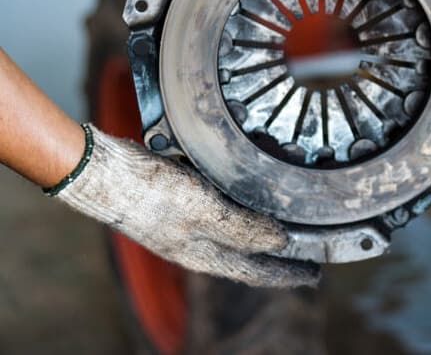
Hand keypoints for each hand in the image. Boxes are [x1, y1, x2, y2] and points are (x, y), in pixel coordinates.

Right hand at [50, 125, 319, 287]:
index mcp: (202, 253)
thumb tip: (280, 244)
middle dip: (277, 256)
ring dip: (260, 229)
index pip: (254, 271)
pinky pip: (217, 208)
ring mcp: (183, 222)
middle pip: (245, 254)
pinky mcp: (176, 199)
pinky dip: (240, 206)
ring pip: (232, 231)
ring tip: (288, 223)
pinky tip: (248, 192)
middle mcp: (195, 242)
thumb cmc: (149, 193)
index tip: (314, 275)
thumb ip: (243, 229)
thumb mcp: (204, 211)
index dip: (286, 274)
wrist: (100, 171)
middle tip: (309, 252)